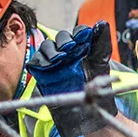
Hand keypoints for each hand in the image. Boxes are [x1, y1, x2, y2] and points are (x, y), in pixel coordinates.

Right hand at [26, 22, 116, 136]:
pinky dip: (39, 61)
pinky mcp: (44, 74)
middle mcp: (68, 54)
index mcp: (83, 49)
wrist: (89, 113)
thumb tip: (101, 23)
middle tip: (69, 49)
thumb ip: (102, 44)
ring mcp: (55, 63)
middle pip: (60, 38)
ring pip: (46, 47)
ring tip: (58, 60)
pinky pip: (35, 62)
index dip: (79, 33)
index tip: (82, 38)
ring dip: (51, 50)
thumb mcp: (101, 64)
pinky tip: (48, 65)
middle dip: (64, 41)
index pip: (78, 33)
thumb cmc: (98, 89)